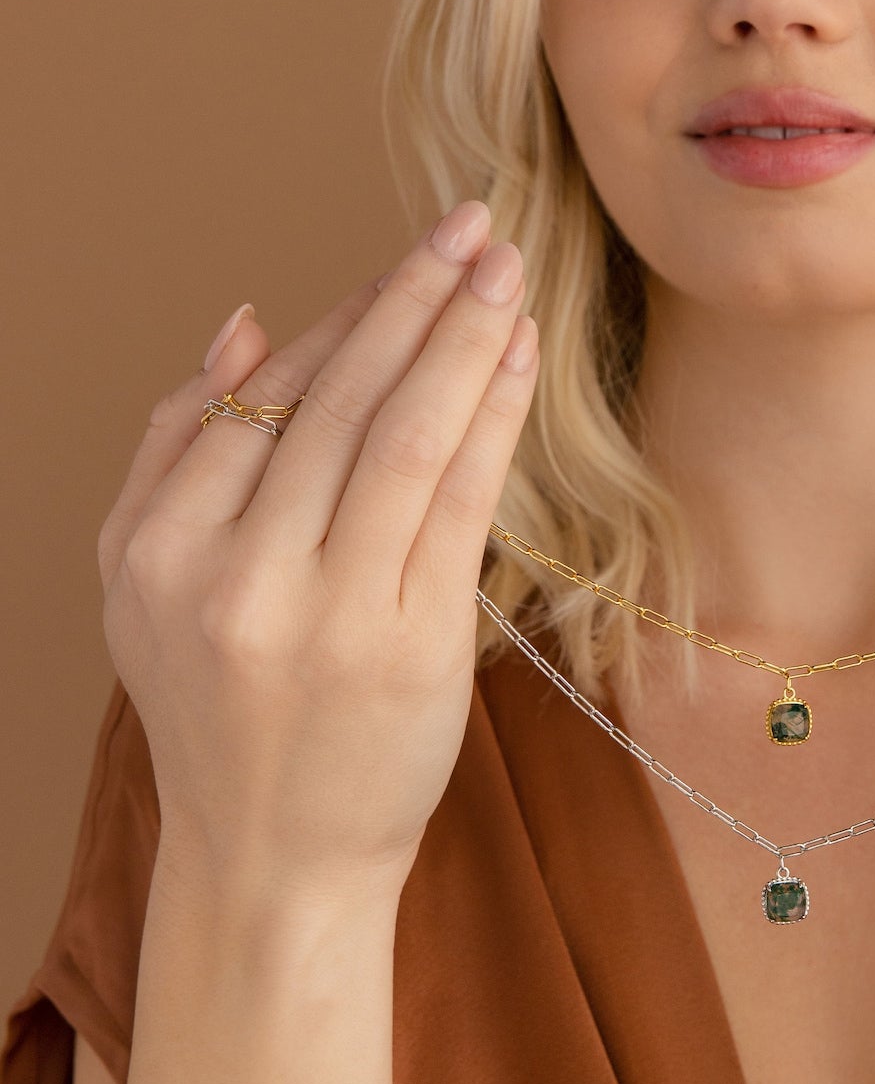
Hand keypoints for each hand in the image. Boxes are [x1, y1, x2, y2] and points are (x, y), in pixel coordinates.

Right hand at [97, 201, 538, 901]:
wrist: (272, 859)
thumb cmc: (221, 706)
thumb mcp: (145, 584)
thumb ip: (178, 448)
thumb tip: (247, 320)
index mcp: (159, 550)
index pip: (266, 399)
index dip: (347, 317)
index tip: (408, 259)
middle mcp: (235, 577)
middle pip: (338, 402)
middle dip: (413, 298)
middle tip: (471, 224)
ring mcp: (327, 615)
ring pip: (403, 438)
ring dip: (463, 340)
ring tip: (506, 271)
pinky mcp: (412, 647)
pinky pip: (459, 504)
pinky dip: (493, 420)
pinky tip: (520, 359)